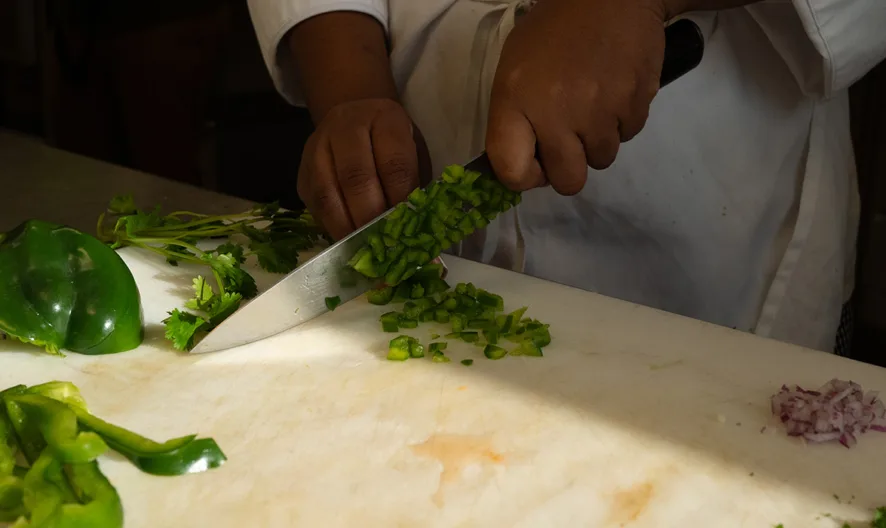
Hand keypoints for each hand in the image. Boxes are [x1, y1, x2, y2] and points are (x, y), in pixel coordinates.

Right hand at [297, 98, 429, 239]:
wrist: (354, 116)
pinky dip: (331, 226)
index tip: (407, 225)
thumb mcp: (413, 150)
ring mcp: (318, 149)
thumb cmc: (392, 142)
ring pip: (328, 193)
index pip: (394, 164)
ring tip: (363, 247)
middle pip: (356, 178)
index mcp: (384, 119)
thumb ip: (414, 182)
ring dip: (347, 226)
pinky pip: (314, 205)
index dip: (400, 199)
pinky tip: (347, 240)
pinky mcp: (303, 172)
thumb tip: (415, 225)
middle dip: (371, 216)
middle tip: (383, 241)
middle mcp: (346, 128)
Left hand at [486, 0, 667, 194]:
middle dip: (568, 167)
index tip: (534, 163)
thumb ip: (514, 119)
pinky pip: (627, 136)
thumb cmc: (554, 31)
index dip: (524, 178)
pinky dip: (621, 121)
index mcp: (516, 102)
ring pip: (601, 160)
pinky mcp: (634, 106)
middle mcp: (556, 115)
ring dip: (596, 142)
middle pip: (567, 181)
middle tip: (569, 139)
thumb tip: (525, 164)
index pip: (512, 172)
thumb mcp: (514, 68)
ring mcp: (599, 113)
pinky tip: (613, 90)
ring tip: (593, 103)